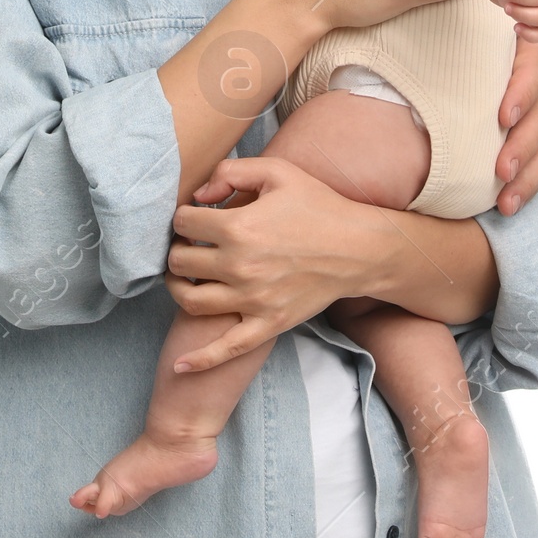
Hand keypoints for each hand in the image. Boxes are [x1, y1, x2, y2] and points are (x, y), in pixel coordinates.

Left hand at [163, 157, 368, 367]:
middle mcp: (240, 266)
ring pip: (192, 302)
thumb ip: (230, 172)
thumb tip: (198, 195)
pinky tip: (180, 366)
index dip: (183, 216)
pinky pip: (227, 349)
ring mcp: (253, 300)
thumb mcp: (276, 172)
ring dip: (177, 289)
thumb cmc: (318, 206)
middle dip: (177, 250)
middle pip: (181, 262)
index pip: (183, 223)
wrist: (360, 249)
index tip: (193, 217)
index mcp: (238, 227)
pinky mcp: (269, 324)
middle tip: (186, 245)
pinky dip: (200, 360)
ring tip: (182, 278)